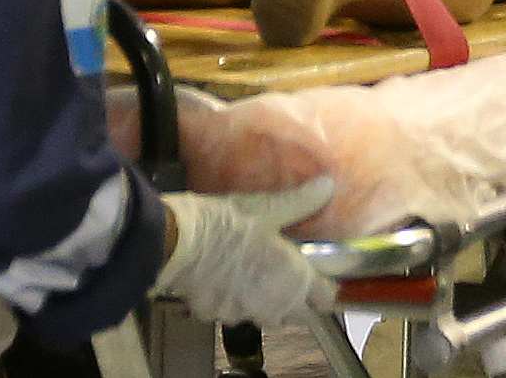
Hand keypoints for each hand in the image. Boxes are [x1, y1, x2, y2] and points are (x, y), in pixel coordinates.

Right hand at [159, 182, 335, 325]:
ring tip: (255, 276)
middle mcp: (274, 305)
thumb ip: (300, 202)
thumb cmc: (228, 224)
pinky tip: (224, 279)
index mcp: (293, 280)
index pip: (326, 299)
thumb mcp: (266, 208)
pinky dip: (234, 301)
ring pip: (266, 317)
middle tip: (288, 275)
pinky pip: (234, 313)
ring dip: (267, 303)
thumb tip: (327, 186)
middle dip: (297, 300)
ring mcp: (245, 314)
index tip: (321, 275)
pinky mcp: (217, 316)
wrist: (178, 243)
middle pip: (299, 315)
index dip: (326, 287)